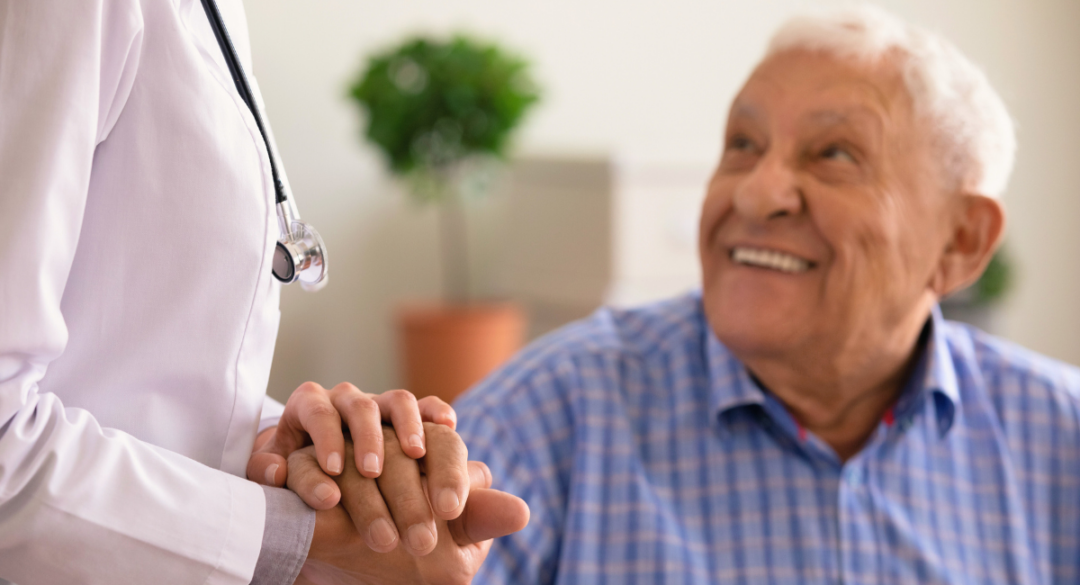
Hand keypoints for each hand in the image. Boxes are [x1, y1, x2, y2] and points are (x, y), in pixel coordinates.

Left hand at [248, 383, 455, 508]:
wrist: (314, 462)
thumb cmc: (291, 465)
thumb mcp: (271, 467)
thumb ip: (265, 469)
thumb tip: (276, 473)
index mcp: (310, 404)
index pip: (317, 411)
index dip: (326, 438)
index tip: (334, 470)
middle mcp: (346, 399)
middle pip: (359, 406)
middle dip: (367, 438)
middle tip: (372, 472)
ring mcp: (379, 404)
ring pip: (397, 400)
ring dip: (407, 425)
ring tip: (416, 454)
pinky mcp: (406, 415)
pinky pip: (425, 405)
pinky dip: (436, 412)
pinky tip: (448, 425)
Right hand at [290, 428, 529, 584]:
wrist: (332, 529)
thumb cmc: (393, 516)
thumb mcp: (435, 521)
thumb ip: (474, 514)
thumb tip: (522, 513)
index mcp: (418, 432)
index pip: (439, 433)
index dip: (447, 466)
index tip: (450, 509)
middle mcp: (379, 413)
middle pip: (394, 408)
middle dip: (399, 453)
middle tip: (409, 503)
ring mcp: (335, 415)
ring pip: (346, 406)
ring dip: (357, 437)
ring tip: (364, 474)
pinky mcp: (292, 433)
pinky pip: (294, 435)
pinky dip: (297, 461)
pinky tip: (320, 491)